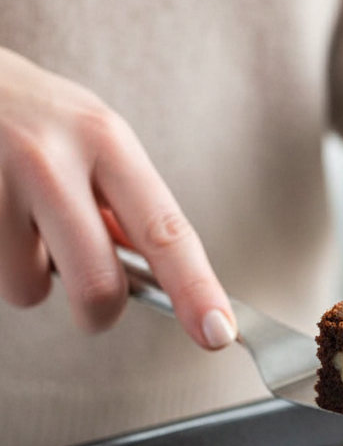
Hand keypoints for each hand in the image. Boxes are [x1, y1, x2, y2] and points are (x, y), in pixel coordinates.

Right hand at [0, 47, 235, 346]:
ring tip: (14, 222)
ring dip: (27, 275)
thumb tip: (161, 278)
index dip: (196, 289)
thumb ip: (121, 204)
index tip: (218, 331)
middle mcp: (51, 158)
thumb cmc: (23, 114)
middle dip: (98, 313)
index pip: (164, 231)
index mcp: (104, 140)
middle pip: (98, 284)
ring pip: (30, 289)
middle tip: (91, 304)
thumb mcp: (86, 136)